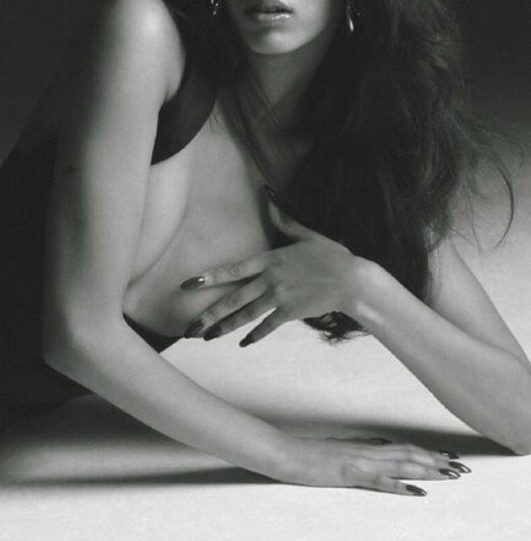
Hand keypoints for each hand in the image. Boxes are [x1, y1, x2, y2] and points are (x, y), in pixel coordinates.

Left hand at [180, 197, 369, 345]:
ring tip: (206, 337)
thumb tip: (268, 196)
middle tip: (189, 328)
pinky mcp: (290, 313)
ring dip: (224, 327)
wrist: (353, 280)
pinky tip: (242, 343)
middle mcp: (270, 280)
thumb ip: (284, 220)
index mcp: (270, 260)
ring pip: (246, 315)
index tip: (187, 285)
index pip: (232, 270)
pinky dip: (254, 335)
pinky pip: (267, 326)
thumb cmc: (331, 256)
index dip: (208, 278)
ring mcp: (279, 298)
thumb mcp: (306, 234)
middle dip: (209, 315)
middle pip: (233, 299)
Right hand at [279, 434, 469, 495]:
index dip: (428, 452)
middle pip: (409, 455)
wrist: (283, 452)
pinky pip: (378, 482)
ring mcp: (358, 462)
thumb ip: (360, 447)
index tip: (449, 457)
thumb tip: (380, 445)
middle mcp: (366, 451)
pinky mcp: (348, 475)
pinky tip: (416, 493)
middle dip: (437, 462)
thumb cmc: (305, 453)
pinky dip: (400, 487)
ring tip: (450, 476)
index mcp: (363, 447)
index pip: (403, 448)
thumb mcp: (337, 448)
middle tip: (462, 468)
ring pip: (401, 465)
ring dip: (427, 471)